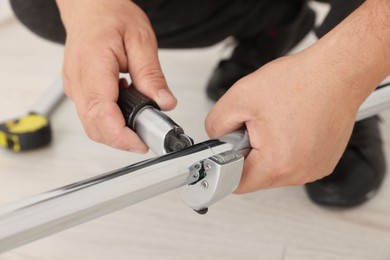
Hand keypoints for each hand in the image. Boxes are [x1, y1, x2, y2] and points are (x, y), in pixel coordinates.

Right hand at [56, 0, 175, 151]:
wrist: (90, 6)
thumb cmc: (110, 14)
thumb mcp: (141, 39)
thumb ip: (152, 74)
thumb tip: (164, 103)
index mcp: (92, 65)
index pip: (101, 113)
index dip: (121, 136)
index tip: (141, 143)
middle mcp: (77, 80)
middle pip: (94, 127)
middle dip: (122, 139)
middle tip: (148, 135)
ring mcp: (74, 87)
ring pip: (92, 125)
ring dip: (116, 131)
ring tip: (139, 121)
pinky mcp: (78, 89)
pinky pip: (91, 115)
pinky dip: (110, 120)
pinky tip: (125, 108)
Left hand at [205, 50, 362, 193]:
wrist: (338, 71)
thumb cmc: (301, 81)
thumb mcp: (240, 97)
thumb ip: (216, 124)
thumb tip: (216, 139)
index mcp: (277, 163)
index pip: (235, 183)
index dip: (226, 163)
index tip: (229, 148)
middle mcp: (299, 172)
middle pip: (255, 176)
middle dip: (249, 151)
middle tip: (257, 125)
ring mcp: (314, 168)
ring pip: (274, 168)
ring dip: (268, 149)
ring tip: (278, 122)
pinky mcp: (323, 161)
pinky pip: (292, 162)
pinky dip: (286, 146)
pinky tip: (291, 124)